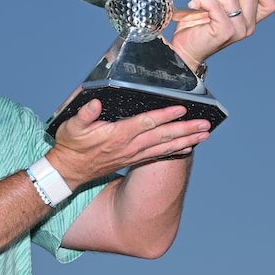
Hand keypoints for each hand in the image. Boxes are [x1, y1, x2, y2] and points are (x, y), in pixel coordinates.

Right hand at [47, 98, 210, 187]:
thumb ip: (84, 115)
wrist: (69, 171)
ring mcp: (133, 155)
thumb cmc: (71, 146)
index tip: (181, 109)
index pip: (145, 123)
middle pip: (162, 136)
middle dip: (185, 130)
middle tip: (205, 125)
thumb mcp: (72, 127)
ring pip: (165, 146)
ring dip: (186, 140)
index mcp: (117, 135)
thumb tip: (95, 103)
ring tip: (205, 135)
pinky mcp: (133, 160)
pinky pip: (159, 155)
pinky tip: (189, 147)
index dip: (164, 115)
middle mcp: (129, 146)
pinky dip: (176, 150)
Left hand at [169, 0, 274, 72]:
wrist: (184, 49)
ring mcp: (237, 30)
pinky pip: (214, 4)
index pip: (271, 3)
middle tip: (216, 4)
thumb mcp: (223, 10)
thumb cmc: (199, 29)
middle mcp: (247, 27)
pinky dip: (201, 1)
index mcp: (250, 21)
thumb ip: (236, 0)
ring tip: (204, 10)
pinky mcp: (224, 31)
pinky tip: (195, 7)